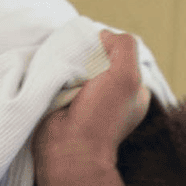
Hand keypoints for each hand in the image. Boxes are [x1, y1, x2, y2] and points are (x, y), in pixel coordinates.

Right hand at [33, 30, 147, 170]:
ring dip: (68, 63)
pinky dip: (55, 73)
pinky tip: (53, 75)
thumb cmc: (101, 117)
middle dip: (86, 54)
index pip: (121, 55)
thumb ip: (124, 46)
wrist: (68, 150)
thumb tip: (103, 34)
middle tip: (77, 60)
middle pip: (97, 58)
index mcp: (133, 91)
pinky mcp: (62, 102)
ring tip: (63, 68)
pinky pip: (59, 77)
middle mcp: (111, 95)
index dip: (108, 47)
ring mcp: (86, 100)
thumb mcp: (126, 77)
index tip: (96, 53)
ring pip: (76, 66)